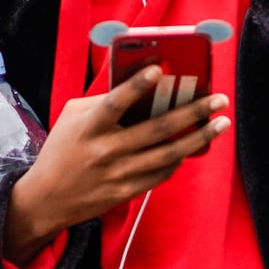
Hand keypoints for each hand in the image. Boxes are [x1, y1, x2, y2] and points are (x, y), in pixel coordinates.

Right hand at [2, 74, 228, 260]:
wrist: (48, 199)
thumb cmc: (62, 150)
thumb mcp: (71, 118)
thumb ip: (101, 102)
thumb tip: (138, 86)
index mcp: (89, 128)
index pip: (115, 103)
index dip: (136, 86)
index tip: (158, 69)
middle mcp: (105, 151)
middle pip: (156, 130)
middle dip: (192, 112)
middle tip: (218, 99)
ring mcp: (118, 174)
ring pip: (168, 155)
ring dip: (198, 138)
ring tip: (221, 123)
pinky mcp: (127, 191)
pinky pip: (161, 174)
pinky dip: (179, 159)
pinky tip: (194, 147)